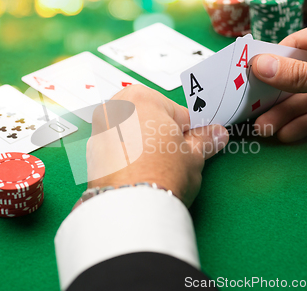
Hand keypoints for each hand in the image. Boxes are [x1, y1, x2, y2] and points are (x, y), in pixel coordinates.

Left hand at [85, 85, 228, 206]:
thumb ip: (205, 140)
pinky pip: (117, 151)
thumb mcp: (193, 156)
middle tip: (174, 159)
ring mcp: (100, 131)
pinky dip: (127, 159)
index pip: (177, 112)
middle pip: (150, 119)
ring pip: (132, 134)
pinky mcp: (91, 154)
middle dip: (163, 136)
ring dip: (144, 147)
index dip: (189, 132)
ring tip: (156, 170)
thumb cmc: (160, 175)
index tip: (193, 144)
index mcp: (142, 97)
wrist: (130, 208)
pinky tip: (139, 175)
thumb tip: (216, 134)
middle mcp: (115, 108)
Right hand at [252, 13, 306, 143]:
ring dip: (287, 113)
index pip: (297, 45)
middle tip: (253, 110)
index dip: (271, 62)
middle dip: (278, 95)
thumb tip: (258, 66)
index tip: (247, 78)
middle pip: (299, 75)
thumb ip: (299, 75)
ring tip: (265, 129)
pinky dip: (305, 124)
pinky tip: (288, 134)